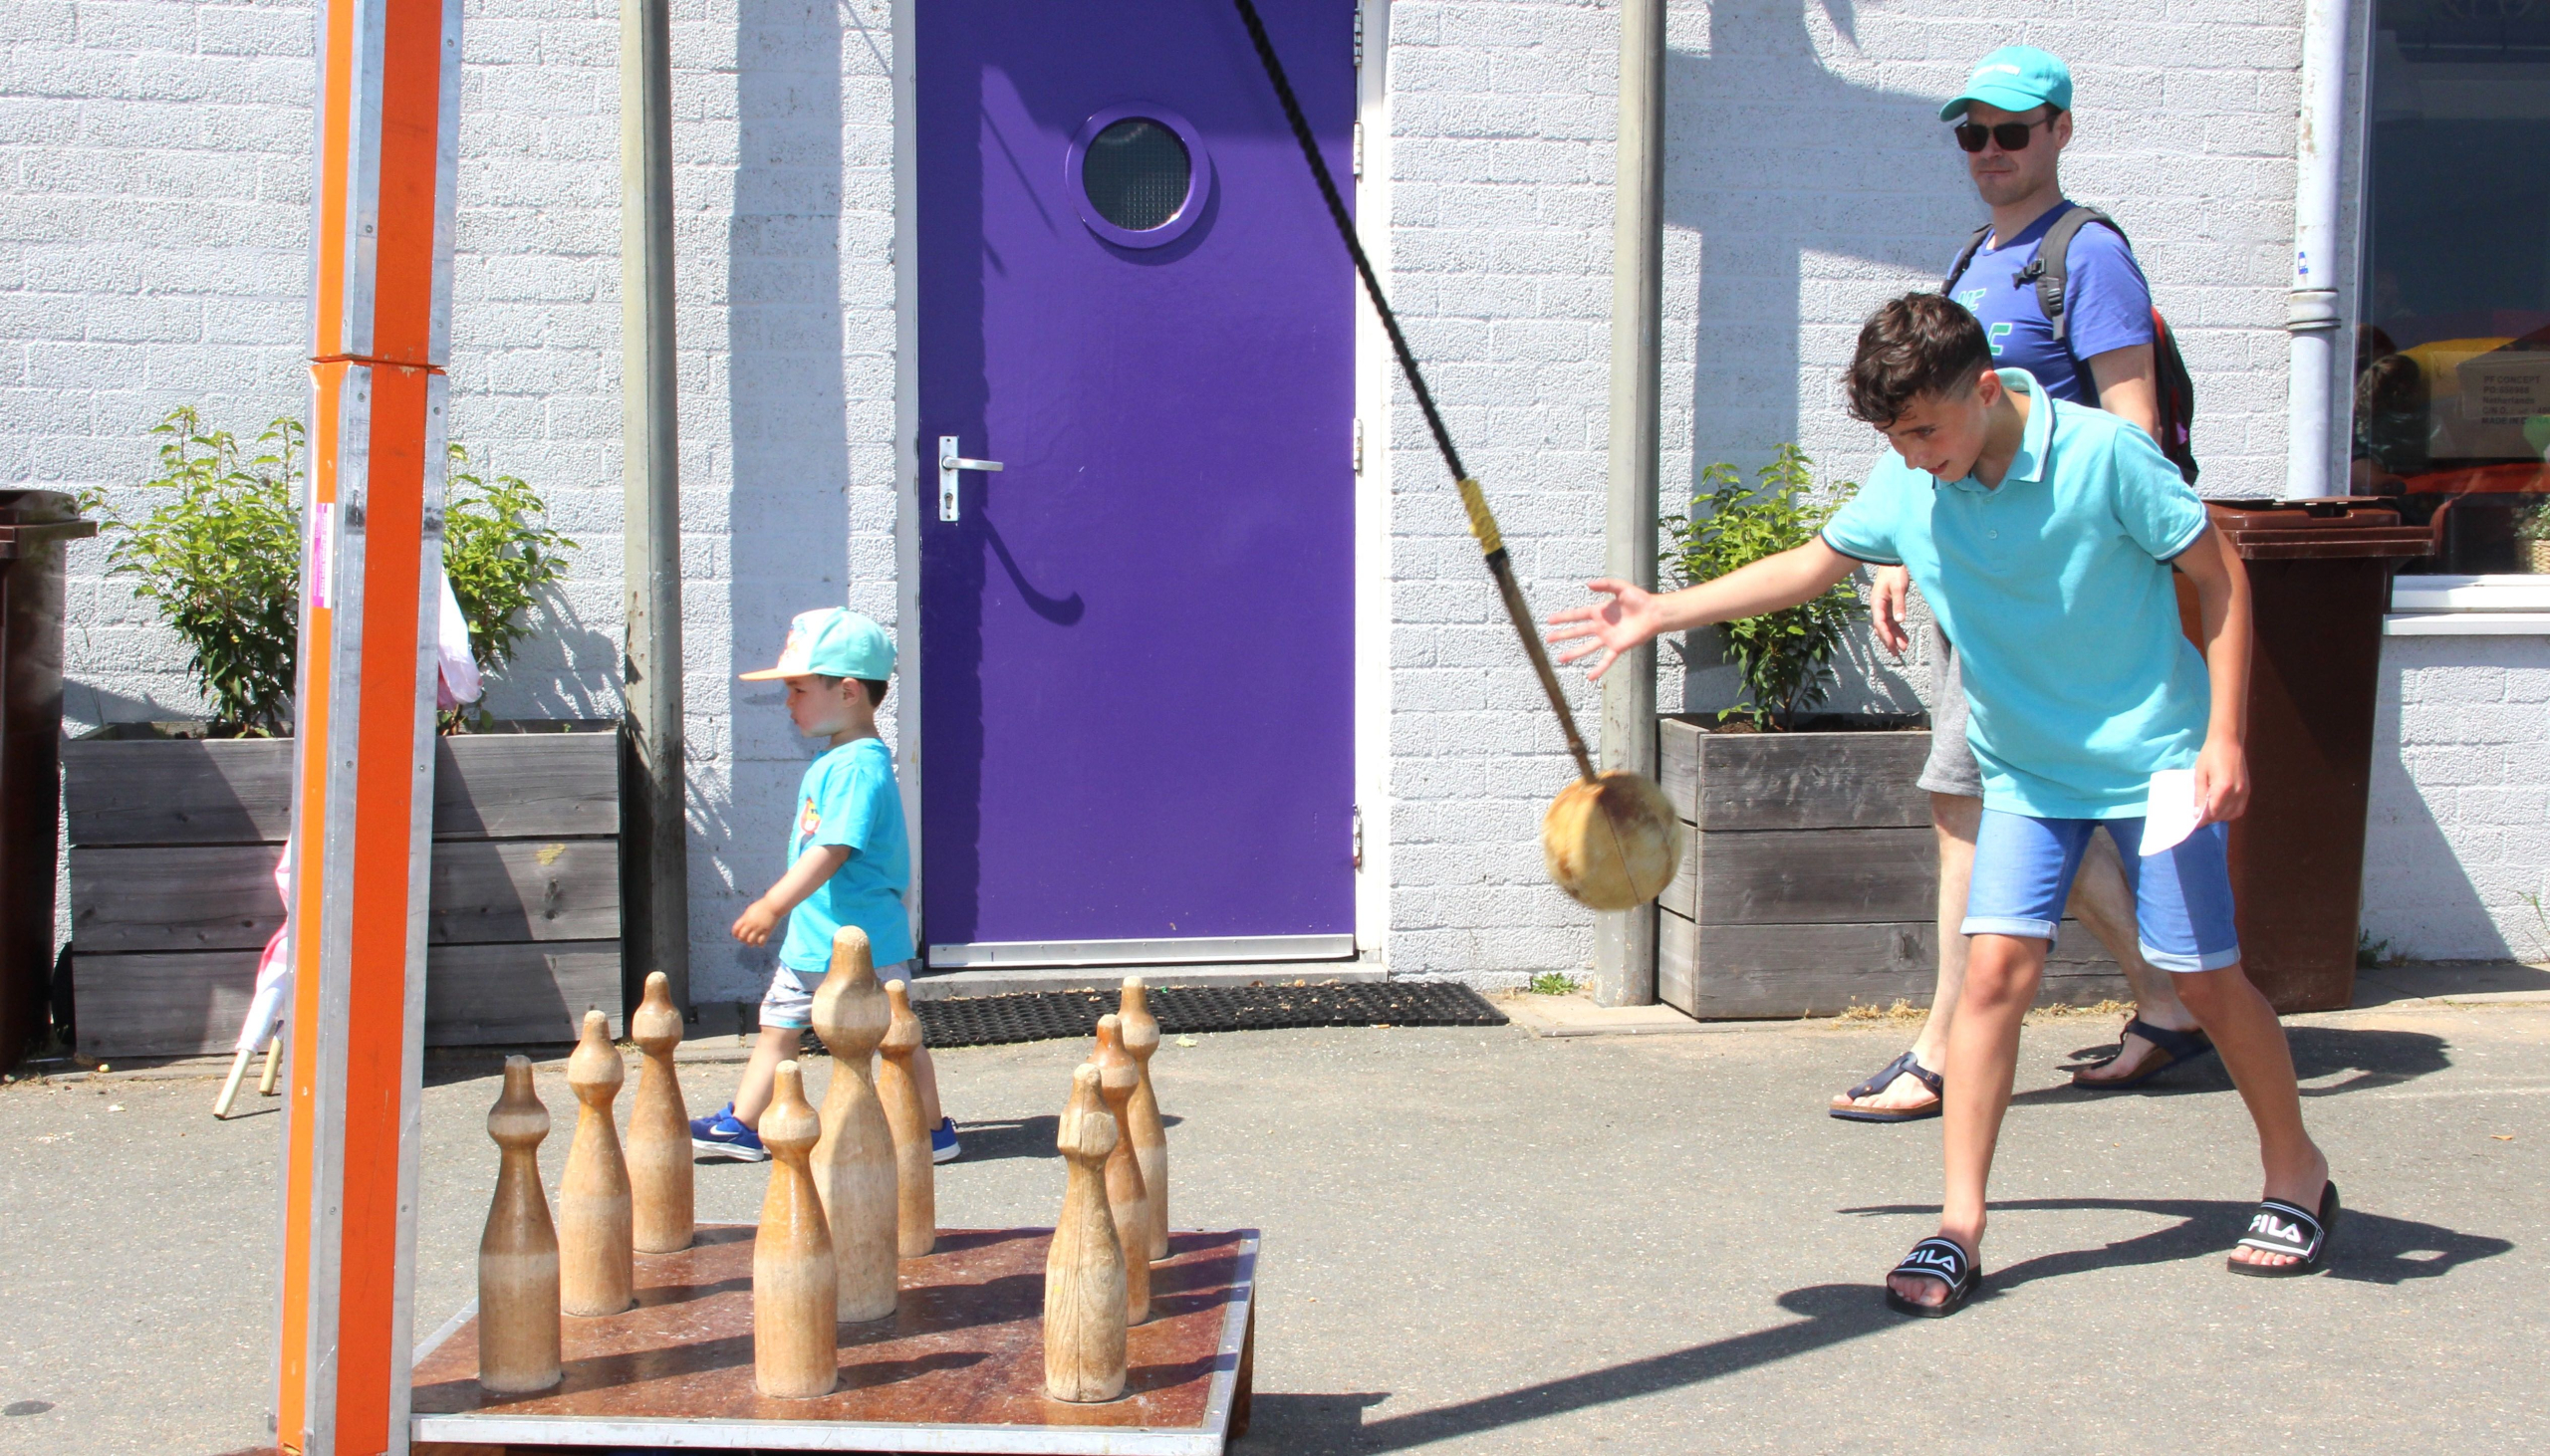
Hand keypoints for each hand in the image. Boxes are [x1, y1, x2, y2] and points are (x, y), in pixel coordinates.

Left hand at [731, 898, 781, 945]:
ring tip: (752, 941)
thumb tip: (740, 928)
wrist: (773, 905)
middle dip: (742, 939)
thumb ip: (744, 919)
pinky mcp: (767, 932)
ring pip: (750, 942)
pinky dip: (759, 944)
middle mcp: (751, 924)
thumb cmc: (761, 907)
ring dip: (750, 943)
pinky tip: (760, 941)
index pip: (735, 930)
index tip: (737, 934)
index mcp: (745, 919)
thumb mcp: (749, 911)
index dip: (735, 934)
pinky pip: (761, 942)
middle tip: (745, 938)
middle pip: (741, 937)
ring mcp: (759, 929)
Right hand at [1546, 578, 1669, 681]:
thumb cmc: (1639, 599)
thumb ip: (1605, 584)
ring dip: (1574, 653)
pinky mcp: (1617, 647)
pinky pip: (1606, 660)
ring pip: (1587, 647)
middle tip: (1548, 639)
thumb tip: (1587, 584)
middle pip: (1577, 631)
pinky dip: (1598, 669)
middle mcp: (1601, 626)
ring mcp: (1608, 638)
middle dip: (1563, 635)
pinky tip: (1590, 677)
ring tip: (1561, 659)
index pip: (1577, 615)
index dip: (1563, 617)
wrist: (1654, 613)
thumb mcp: (1621, 587)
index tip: (1549, 620)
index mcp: (1599, 612)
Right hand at [1869, 565, 1911, 658]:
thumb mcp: (1899, 588)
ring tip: (1903, 648)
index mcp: (1877, 603)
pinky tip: (1903, 638)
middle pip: (1882, 628)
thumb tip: (1900, 621)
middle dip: (1889, 641)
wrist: (1893, 562)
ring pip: (1887, 627)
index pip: (1880, 623)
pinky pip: (1892, 622)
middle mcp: (1878, 607)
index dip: (1886, 636)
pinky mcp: (1890, 606)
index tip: (1893, 646)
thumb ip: (1899, 604)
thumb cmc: (1895, 572)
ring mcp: (1883, 607)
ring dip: (1894, 637)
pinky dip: (1897, 630)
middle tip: (1896, 653)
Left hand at [2192, 736, 2248, 827]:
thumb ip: (2199, 795)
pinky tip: (2221, 807)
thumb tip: (2197, 814)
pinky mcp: (2248, 789)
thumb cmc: (2210, 755)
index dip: (2202, 819)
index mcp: (2223, 789)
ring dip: (2221, 816)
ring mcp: (2244, 791)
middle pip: (2222, 815)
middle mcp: (2237, 793)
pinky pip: (2240, 808)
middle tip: (2199, 815)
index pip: (2212, 813)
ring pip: (2233, 814)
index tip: (2194, 821)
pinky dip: (2231, 812)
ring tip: (2210, 810)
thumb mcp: (2200, 774)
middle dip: (2210, 818)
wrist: (2228, 741)